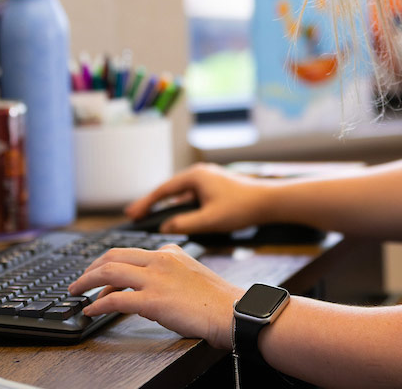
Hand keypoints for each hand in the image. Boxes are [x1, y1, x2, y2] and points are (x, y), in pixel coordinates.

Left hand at [69, 244, 241, 348]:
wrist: (233, 311)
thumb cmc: (216, 299)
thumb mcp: (190, 273)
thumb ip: (167, 272)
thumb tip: (140, 288)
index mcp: (168, 252)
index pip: (129, 252)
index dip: (107, 264)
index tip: (98, 276)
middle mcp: (160, 260)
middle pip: (113, 256)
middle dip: (90, 268)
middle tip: (79, 281)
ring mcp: (156, 279)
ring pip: (109, 272)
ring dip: (86, 282)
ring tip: (76, 292)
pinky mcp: (154, 301)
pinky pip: (117, 300)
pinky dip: (98, 305)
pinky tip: (91, 310)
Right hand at [126, 163, 272, 233]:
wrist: (270, 201)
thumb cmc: (242, 207)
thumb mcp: (210, 220)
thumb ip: (185, 224)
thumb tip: (165, 227)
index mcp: (195, 177)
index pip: (163, 190)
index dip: (146, 203)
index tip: (131, 213)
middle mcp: (200, 174)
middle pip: (169, 190)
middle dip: (153, 203)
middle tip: (134, 215)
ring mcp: (208, 180)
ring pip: (182, 194)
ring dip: (168, 206)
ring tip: (152, 218)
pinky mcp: (216, 188)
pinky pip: (193, 197)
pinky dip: (182, 206)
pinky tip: (178, 218)